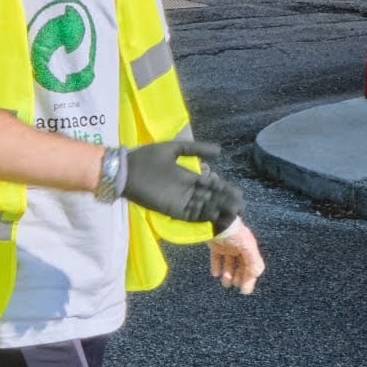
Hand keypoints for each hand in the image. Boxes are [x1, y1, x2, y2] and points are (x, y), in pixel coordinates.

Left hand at [120, 141, 244, 223]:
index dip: (224, 189)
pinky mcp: (172, 210)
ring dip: (219, 210)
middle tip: (241, 205)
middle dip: (225, 201)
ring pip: (204, 208)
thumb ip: (195, 149)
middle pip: (210, 198)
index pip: (210, 185)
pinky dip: (204, 217)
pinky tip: (217, 217)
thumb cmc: (146, 158)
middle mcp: (186, 190)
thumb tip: (220, 151)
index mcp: (187, 176)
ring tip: (234, 213)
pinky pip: (192, 216)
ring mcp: (180, 201)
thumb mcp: (174, 149)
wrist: (125, 170)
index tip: (238, 192)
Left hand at [209, 218, 265, 293]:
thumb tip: (256, 275)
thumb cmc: (234, 233)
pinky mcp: (216, 246)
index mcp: (249, 248)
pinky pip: (217, 258)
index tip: (244, 291)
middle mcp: (239, 248)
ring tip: (225, 283)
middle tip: (234, 286)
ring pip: (229, 264)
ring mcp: (227, 247)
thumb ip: (254, 262)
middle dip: (239, 277)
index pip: (251, 267)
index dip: (249, 279)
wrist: (216, 220)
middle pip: (241, 266)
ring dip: (228, 274)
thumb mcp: (247, 247)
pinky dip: (216, 266)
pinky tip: (215, 274)